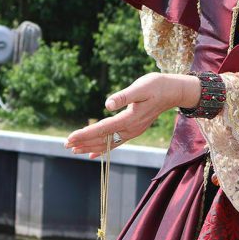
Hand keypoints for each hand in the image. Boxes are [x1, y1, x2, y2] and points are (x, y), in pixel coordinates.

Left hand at [64, 72, 197, 156]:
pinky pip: (115, 142)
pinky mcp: (133, 129)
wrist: (173, 91)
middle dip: (83, 142)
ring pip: (108, 143)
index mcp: (130, 119)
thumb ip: (124, 96)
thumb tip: (107, 104)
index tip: (70, 137)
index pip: (102, 129)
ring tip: (74, 150)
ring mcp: (133, 131)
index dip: (85, 134)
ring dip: (90, 146)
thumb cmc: (156, 85)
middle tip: (65, 145)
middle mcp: (131, 129)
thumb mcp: (140, 87)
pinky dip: (102, 148)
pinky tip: (92, 154)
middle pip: (103, 139)